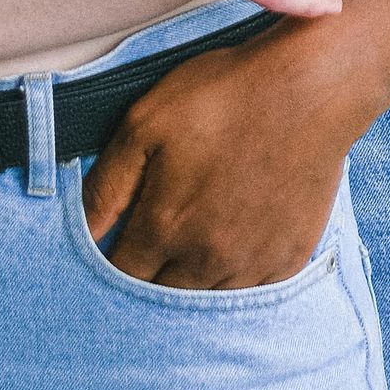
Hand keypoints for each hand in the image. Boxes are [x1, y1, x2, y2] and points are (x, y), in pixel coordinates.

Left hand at [80, 19, 367, 288]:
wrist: (311, 89)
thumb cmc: (224, 96)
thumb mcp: (147, 122)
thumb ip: (107, 184)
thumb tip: (78, 229)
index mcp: (166, 228)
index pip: (120, 275)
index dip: (109, 264)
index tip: (111, 246)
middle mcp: (207, 259)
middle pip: (161, 297)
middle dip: (148, 278)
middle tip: (150, 246)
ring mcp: (252, 264)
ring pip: (206, 300)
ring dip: (190, 282)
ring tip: (189, 247)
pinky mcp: (288, 259)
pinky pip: (250, 293)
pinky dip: (234, 280)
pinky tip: (232, 247)